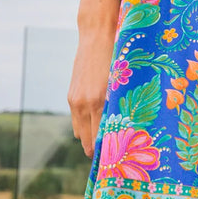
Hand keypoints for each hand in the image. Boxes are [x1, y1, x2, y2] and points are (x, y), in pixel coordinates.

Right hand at [67, 28, 116, 156]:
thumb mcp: (123, 82)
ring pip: (79, 132)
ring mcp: (75, 100)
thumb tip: (125, 127)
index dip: (108, 153)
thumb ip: (121, 104)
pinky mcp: (72, 95)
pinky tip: (96, 127)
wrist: (97, 35)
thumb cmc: (119, 56)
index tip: (116, 163)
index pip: (100, 139)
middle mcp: (84, 104)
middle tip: (112, 159)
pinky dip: (84, 126)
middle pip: (87, 141)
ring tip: (105, 145)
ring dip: (89, 139)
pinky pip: (76, 120)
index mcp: (99, 101)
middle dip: (98, 151)